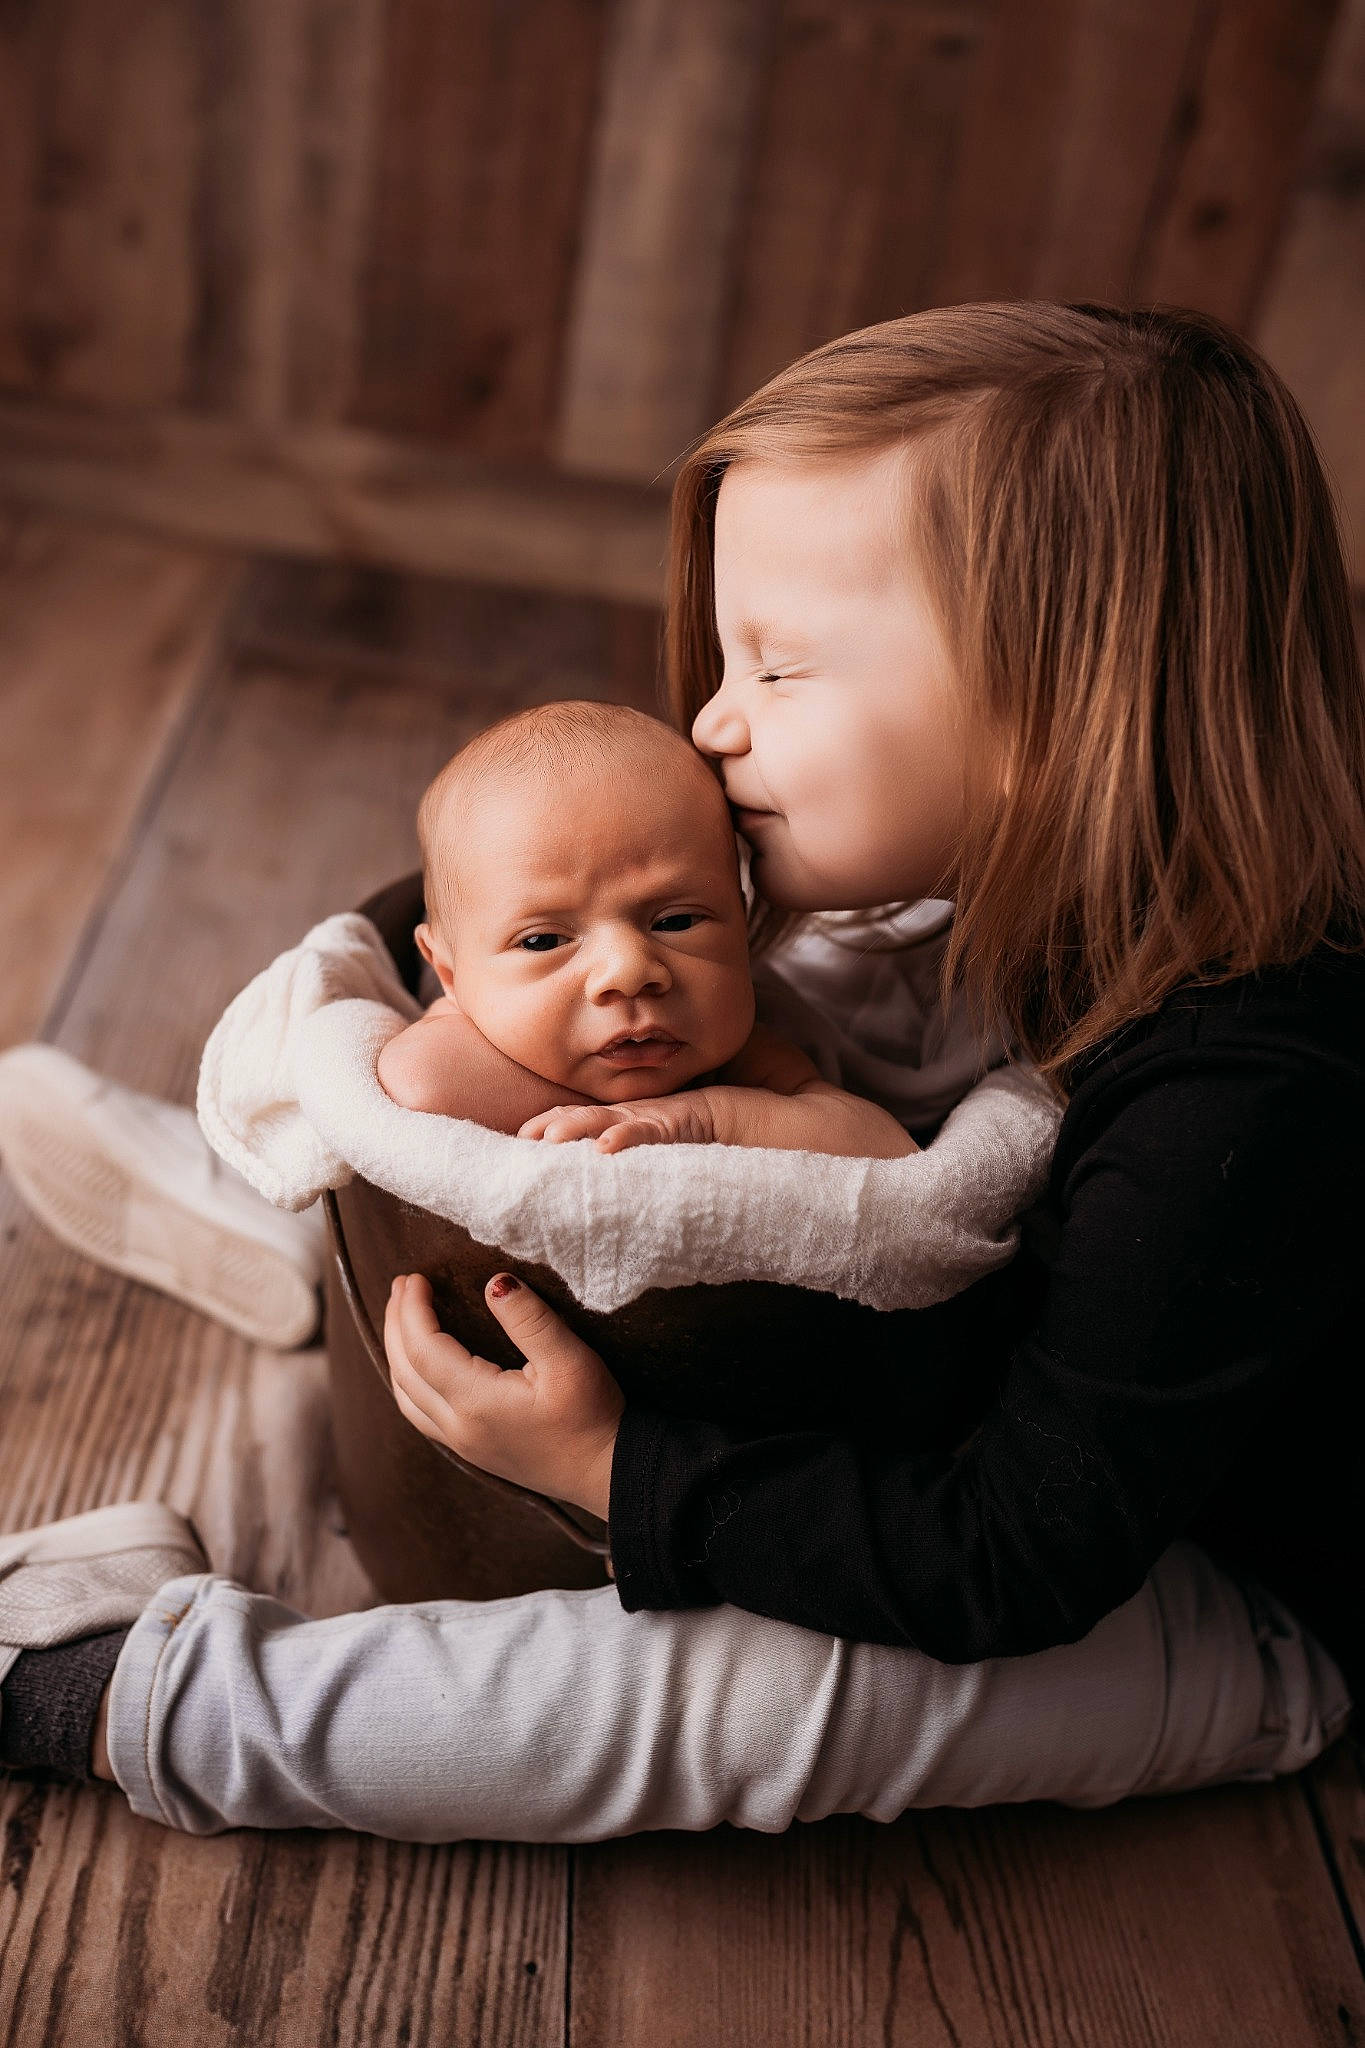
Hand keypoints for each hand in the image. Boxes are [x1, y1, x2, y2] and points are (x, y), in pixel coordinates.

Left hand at [384, 1272, 621, 1518]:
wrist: (608, 1473)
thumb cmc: (593, 1416)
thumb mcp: (570, 1359)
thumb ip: (529, 1318)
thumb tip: (493, 1282)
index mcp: (477, 1402)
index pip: (424, 1348)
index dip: (413, 1309)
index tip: (414, 1277)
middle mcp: (460, 1427)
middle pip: (405, 1371)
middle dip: (396, 1325)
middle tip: (400, 1286)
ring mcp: (463, 1444)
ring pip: (406, 1398)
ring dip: (397, 1355)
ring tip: (401, 1320)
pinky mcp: (474, 1451)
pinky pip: (421, 1415)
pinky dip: (409, 1382)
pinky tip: (419, 1367)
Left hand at [518, 1094, 717, 1150]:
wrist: (717, 1117)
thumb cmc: (672, 1135)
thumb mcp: (634, 1144)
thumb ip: (609, 1153)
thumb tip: (576, 1179)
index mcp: (609, 1120)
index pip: (568, 1117)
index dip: (541, 1125)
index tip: (516, 1141)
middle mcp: (618, 1116)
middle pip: (575, 1115)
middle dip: (547, 1125)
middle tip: (522, 1140)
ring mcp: (640, 1119)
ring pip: (600, 1119)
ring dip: (573, 1127)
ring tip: (551, 1138)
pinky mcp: (666, 1127)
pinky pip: (641, 1131)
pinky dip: (621, 1137)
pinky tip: (604, 1147)